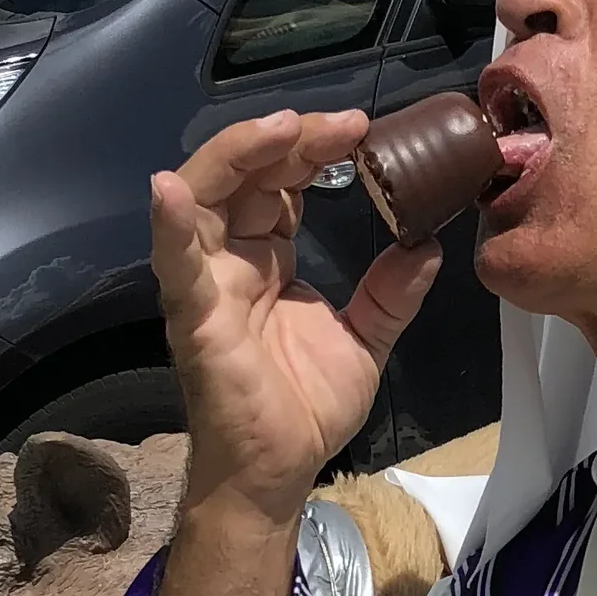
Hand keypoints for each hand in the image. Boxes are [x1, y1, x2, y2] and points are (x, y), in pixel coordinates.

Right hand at [150, 109, 439, 524]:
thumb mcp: (365, 338)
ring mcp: (206, 284)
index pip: (281, 185)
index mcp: (266, 258)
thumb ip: (390, 293)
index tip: (361, 131)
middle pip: (244, 176)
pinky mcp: (194, 317)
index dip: (314, 151)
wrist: (281, 471)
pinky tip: (170, 190)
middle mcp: (228, 259)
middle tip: (340, 124)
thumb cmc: (306, 408)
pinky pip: (174, 265)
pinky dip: (168, 225)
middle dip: (286, 141)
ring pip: (204, 197)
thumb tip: (428, 247)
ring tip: (282, 129)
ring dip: (238, 155)